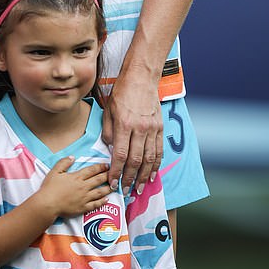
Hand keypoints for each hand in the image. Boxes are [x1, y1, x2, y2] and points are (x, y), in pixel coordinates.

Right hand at [37, 158, 110, 217]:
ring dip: (108, 188)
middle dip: (107, 176)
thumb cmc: (50, 188)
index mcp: (77, 177)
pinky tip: (107, 199)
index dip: (100, 167)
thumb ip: (64, 162)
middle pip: (98, 180)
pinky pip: (95, 204)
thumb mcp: (55, 171)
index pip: (92, 170)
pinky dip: (102, 202)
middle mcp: (83, 187)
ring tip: (114, 186)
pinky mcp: (83, 208)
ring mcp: (84, 198)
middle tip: (115, 173)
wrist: (48, 204)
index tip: (107, 165)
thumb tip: (73, 157)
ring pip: (99, 192)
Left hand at [102, 74, 162, 194]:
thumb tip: (109, 149)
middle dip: (129, 178)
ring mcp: (152, 129)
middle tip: (125, 191)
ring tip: (138, 188)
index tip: (112, 183)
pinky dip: (156, 165)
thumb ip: (108, 131)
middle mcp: (139, 129)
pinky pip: (159, 150)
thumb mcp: (108, 109)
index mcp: (124, 124)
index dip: (116, 172)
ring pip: (149, 159)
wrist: (142, 77)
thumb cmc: (122, 92)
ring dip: (144, 176)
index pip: (119, 155)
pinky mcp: (160, 128)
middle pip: (135, 160)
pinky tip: (152, 175)